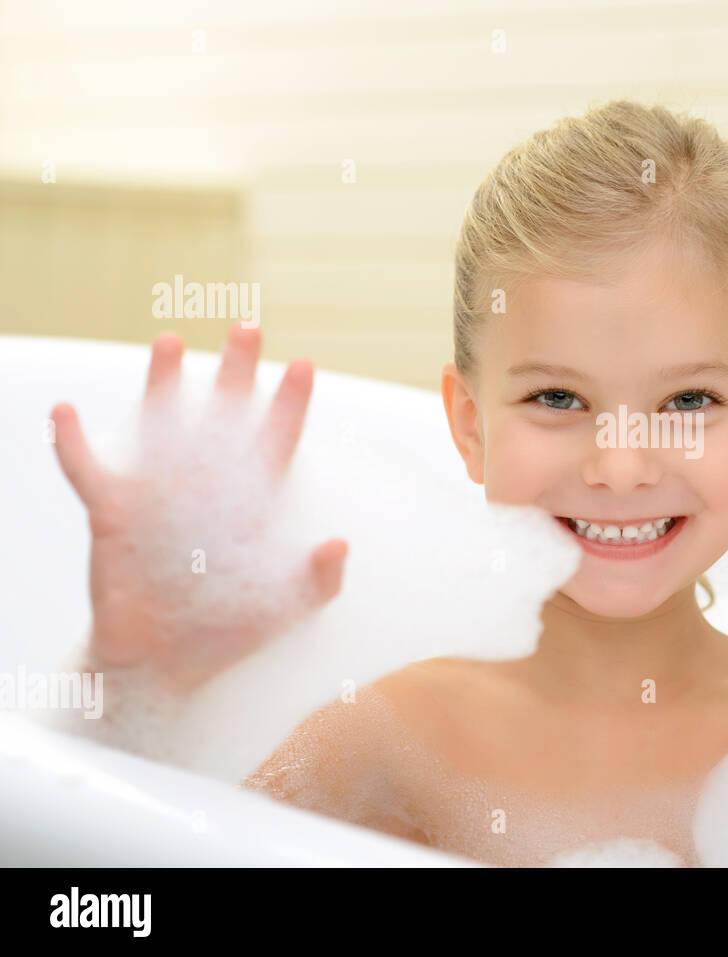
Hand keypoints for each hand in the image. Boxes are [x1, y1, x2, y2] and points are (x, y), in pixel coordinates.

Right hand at [50, 323, 347, 691]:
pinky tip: (64, 412)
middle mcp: (206, 486)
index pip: (275, 441)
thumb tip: (340, 544)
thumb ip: (316, 580)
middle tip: (249, 328)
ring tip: (171, 341)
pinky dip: (73, 444)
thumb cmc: (226, 631)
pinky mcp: (113, 514)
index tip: (304, 365)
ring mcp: (158, 494)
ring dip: (164, 385)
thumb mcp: (283, 608)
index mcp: (250, 502)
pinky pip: (87, 472)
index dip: (289, 404)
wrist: (165, 663)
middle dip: (237, 372)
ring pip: (162, 426)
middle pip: (225, 416)